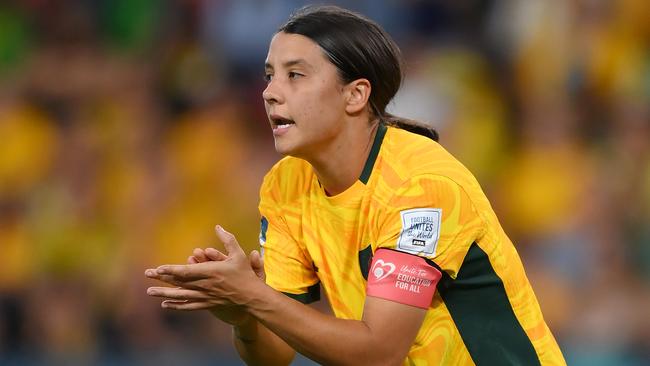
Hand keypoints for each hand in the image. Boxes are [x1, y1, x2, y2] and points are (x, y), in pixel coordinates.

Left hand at [145, 226, 265, 325]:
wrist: (251, 297)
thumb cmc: (245, 275)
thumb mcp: (239, 254)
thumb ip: (227, 239)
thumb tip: (218, 226)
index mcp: (210, 272)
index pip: (186, 271)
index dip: (171, 270)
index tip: (159, 268)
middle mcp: (204, 285)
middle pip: (179, 282)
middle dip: (162, 278)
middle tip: (148, 274)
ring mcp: (204, 296)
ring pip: (180, 295)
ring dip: (164, 293)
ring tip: (150, 291)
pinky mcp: (207, 304)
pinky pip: (188, 305)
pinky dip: (176, 304)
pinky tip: (166, 304)